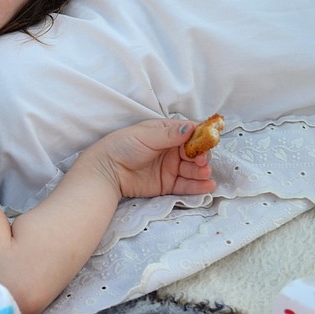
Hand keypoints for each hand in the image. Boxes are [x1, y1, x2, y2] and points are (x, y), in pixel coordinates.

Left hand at [91, 118, 216, 199]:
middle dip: (202, 156)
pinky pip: (186, 185)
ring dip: (202, 171)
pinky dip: (198, 186)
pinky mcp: (167, 184)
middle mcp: (171, 150)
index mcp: (166, 133)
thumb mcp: (146, 136)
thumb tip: (192, 128)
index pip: (190, 133)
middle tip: (202, 162)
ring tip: (206, 174)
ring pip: (193, 169)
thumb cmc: (122, 146)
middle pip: (195, 152)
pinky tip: (208, 185)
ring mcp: (170, 168)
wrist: (106, 170)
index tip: (207, 143)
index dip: (201, 137)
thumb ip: (170, 134)